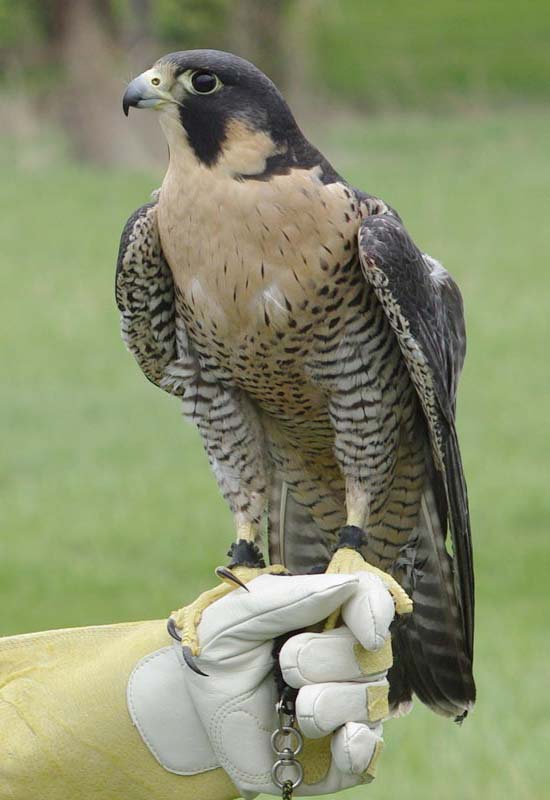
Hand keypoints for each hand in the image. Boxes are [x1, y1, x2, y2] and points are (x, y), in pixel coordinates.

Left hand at [130, 572, 397, 796]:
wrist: (195, 714)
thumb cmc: (217, 654)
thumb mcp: (235, 617)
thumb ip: (289, 598)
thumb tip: (348, 584)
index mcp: (325, 613)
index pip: (372, 599)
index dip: (376, 611)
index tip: (365, 631)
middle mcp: (346, 657)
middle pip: (374, 652)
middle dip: (327, 658)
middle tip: (285, 663)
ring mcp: (347, 706)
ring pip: (372, 700)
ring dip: (330, 703)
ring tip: (294, 707)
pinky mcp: (339, 753)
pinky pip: (369, 751)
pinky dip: (358, 747)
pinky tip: (336, 742)